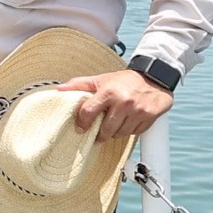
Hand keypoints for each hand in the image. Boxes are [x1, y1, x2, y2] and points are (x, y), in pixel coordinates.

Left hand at [56, 69, 171, 142]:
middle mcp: (124, 102)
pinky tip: (128, 121)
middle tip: (99, 132)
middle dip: (100, 133)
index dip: (82, 123)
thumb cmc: (124, 81)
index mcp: (109, 92)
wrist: (154, 78)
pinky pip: (134, 133)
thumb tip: (58, 89)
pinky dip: (129, 130)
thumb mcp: (101, 80)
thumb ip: (79, 84)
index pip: (89, 112)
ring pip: (120, 134)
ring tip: (115, 124)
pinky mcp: (149, 117)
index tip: (80, 128)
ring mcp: (138, 110)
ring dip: (115, 132)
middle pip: (105, 129)